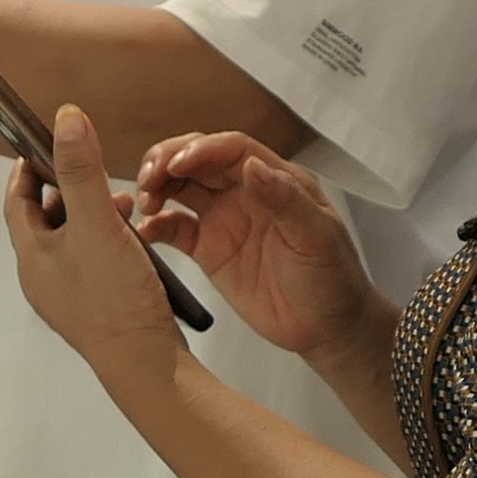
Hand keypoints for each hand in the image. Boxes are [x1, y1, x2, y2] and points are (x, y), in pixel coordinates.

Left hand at [1, 103, 187, 378]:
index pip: (16, 201)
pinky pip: (92, 261)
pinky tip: (135, 240)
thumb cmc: (116, 300)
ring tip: (124, 206)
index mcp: (32, 257)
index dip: (27, 169)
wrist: (146, 363)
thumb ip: (81, 170)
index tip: (40, 144)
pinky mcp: (95, 306)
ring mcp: (68, 295)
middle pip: (45, 219)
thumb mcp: (97, 223)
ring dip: (93, 215)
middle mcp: (44, 277)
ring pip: (72, 240)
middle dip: (69, 189)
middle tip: (93, 171)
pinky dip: (108, 241)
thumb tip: (66, 120)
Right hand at [133, 130, 385, 368]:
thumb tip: (252, 167)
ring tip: (143, 201)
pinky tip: (145, 231)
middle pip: (199, 160)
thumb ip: (286, 201)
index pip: (232, 150)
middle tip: (148, 178)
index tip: (177, 163)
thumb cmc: (333, 278)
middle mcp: (246, 193)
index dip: (201, 149)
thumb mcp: (317, 238)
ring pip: (182, 188)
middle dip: (168, 161)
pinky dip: (155, 225)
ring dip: (157, 187)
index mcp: (275, 180)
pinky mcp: (209, 250)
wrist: (327, 328)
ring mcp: (224, 220)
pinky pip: (175, 229)